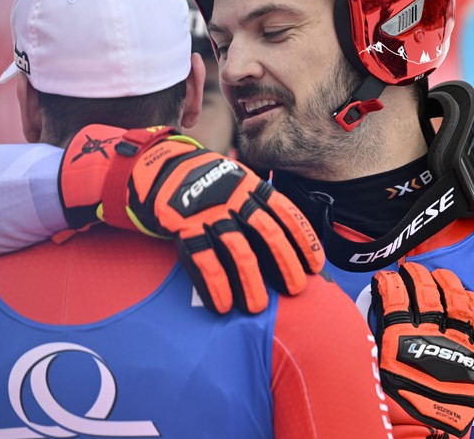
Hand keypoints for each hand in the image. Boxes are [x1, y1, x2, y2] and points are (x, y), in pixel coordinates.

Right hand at [59, 124, 324, 313]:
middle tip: (296, 289)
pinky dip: (215, 284)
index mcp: (250, 186)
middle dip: (286, 263)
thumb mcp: (234, 178)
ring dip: (251, 282)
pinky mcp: (184, 225)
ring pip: (238, 251)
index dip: (303, 240)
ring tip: (257, 307)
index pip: (285, 213)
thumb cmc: (203, 179)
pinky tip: (222, 304)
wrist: (157, 166)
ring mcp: (208, 211)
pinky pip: (203, 260)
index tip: (317, 265)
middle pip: (267, 232)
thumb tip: (286, 230)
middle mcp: (233, 197)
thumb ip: (257, 199)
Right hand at [371, 263, 473, 436]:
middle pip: (426, 294)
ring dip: (448, 283)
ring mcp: (456, 345)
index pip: (394, 297)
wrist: (428, 431)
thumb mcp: (373, 369)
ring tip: (441, 273)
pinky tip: (469, 293)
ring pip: (455, 302)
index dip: (389, 281)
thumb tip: (369, 313)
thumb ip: (372, 339)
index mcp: (400, 340)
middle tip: (411, 269)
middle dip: (417, 275)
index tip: (385, 277)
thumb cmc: (397, 403)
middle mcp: (429, 337)